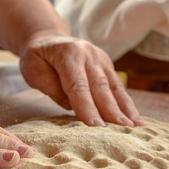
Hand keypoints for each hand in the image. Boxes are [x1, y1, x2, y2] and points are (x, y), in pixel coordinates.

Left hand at [19, 33, 143, 126]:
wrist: (47, 39)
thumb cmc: (37, 58)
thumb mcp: (33, 69)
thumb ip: (52, 87)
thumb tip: (73, 106)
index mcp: (68, 54)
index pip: (78, 85)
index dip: (87, 107)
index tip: (95, 126)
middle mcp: (88, 54)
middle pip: (100, 86)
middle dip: (111, 110)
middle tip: (121, 130)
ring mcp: (100, 58)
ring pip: (113, 87)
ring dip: (125, 108)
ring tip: (135, 126)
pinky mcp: (107, 66)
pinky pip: (117, 87)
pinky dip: (127, 104)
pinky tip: (136, 119)